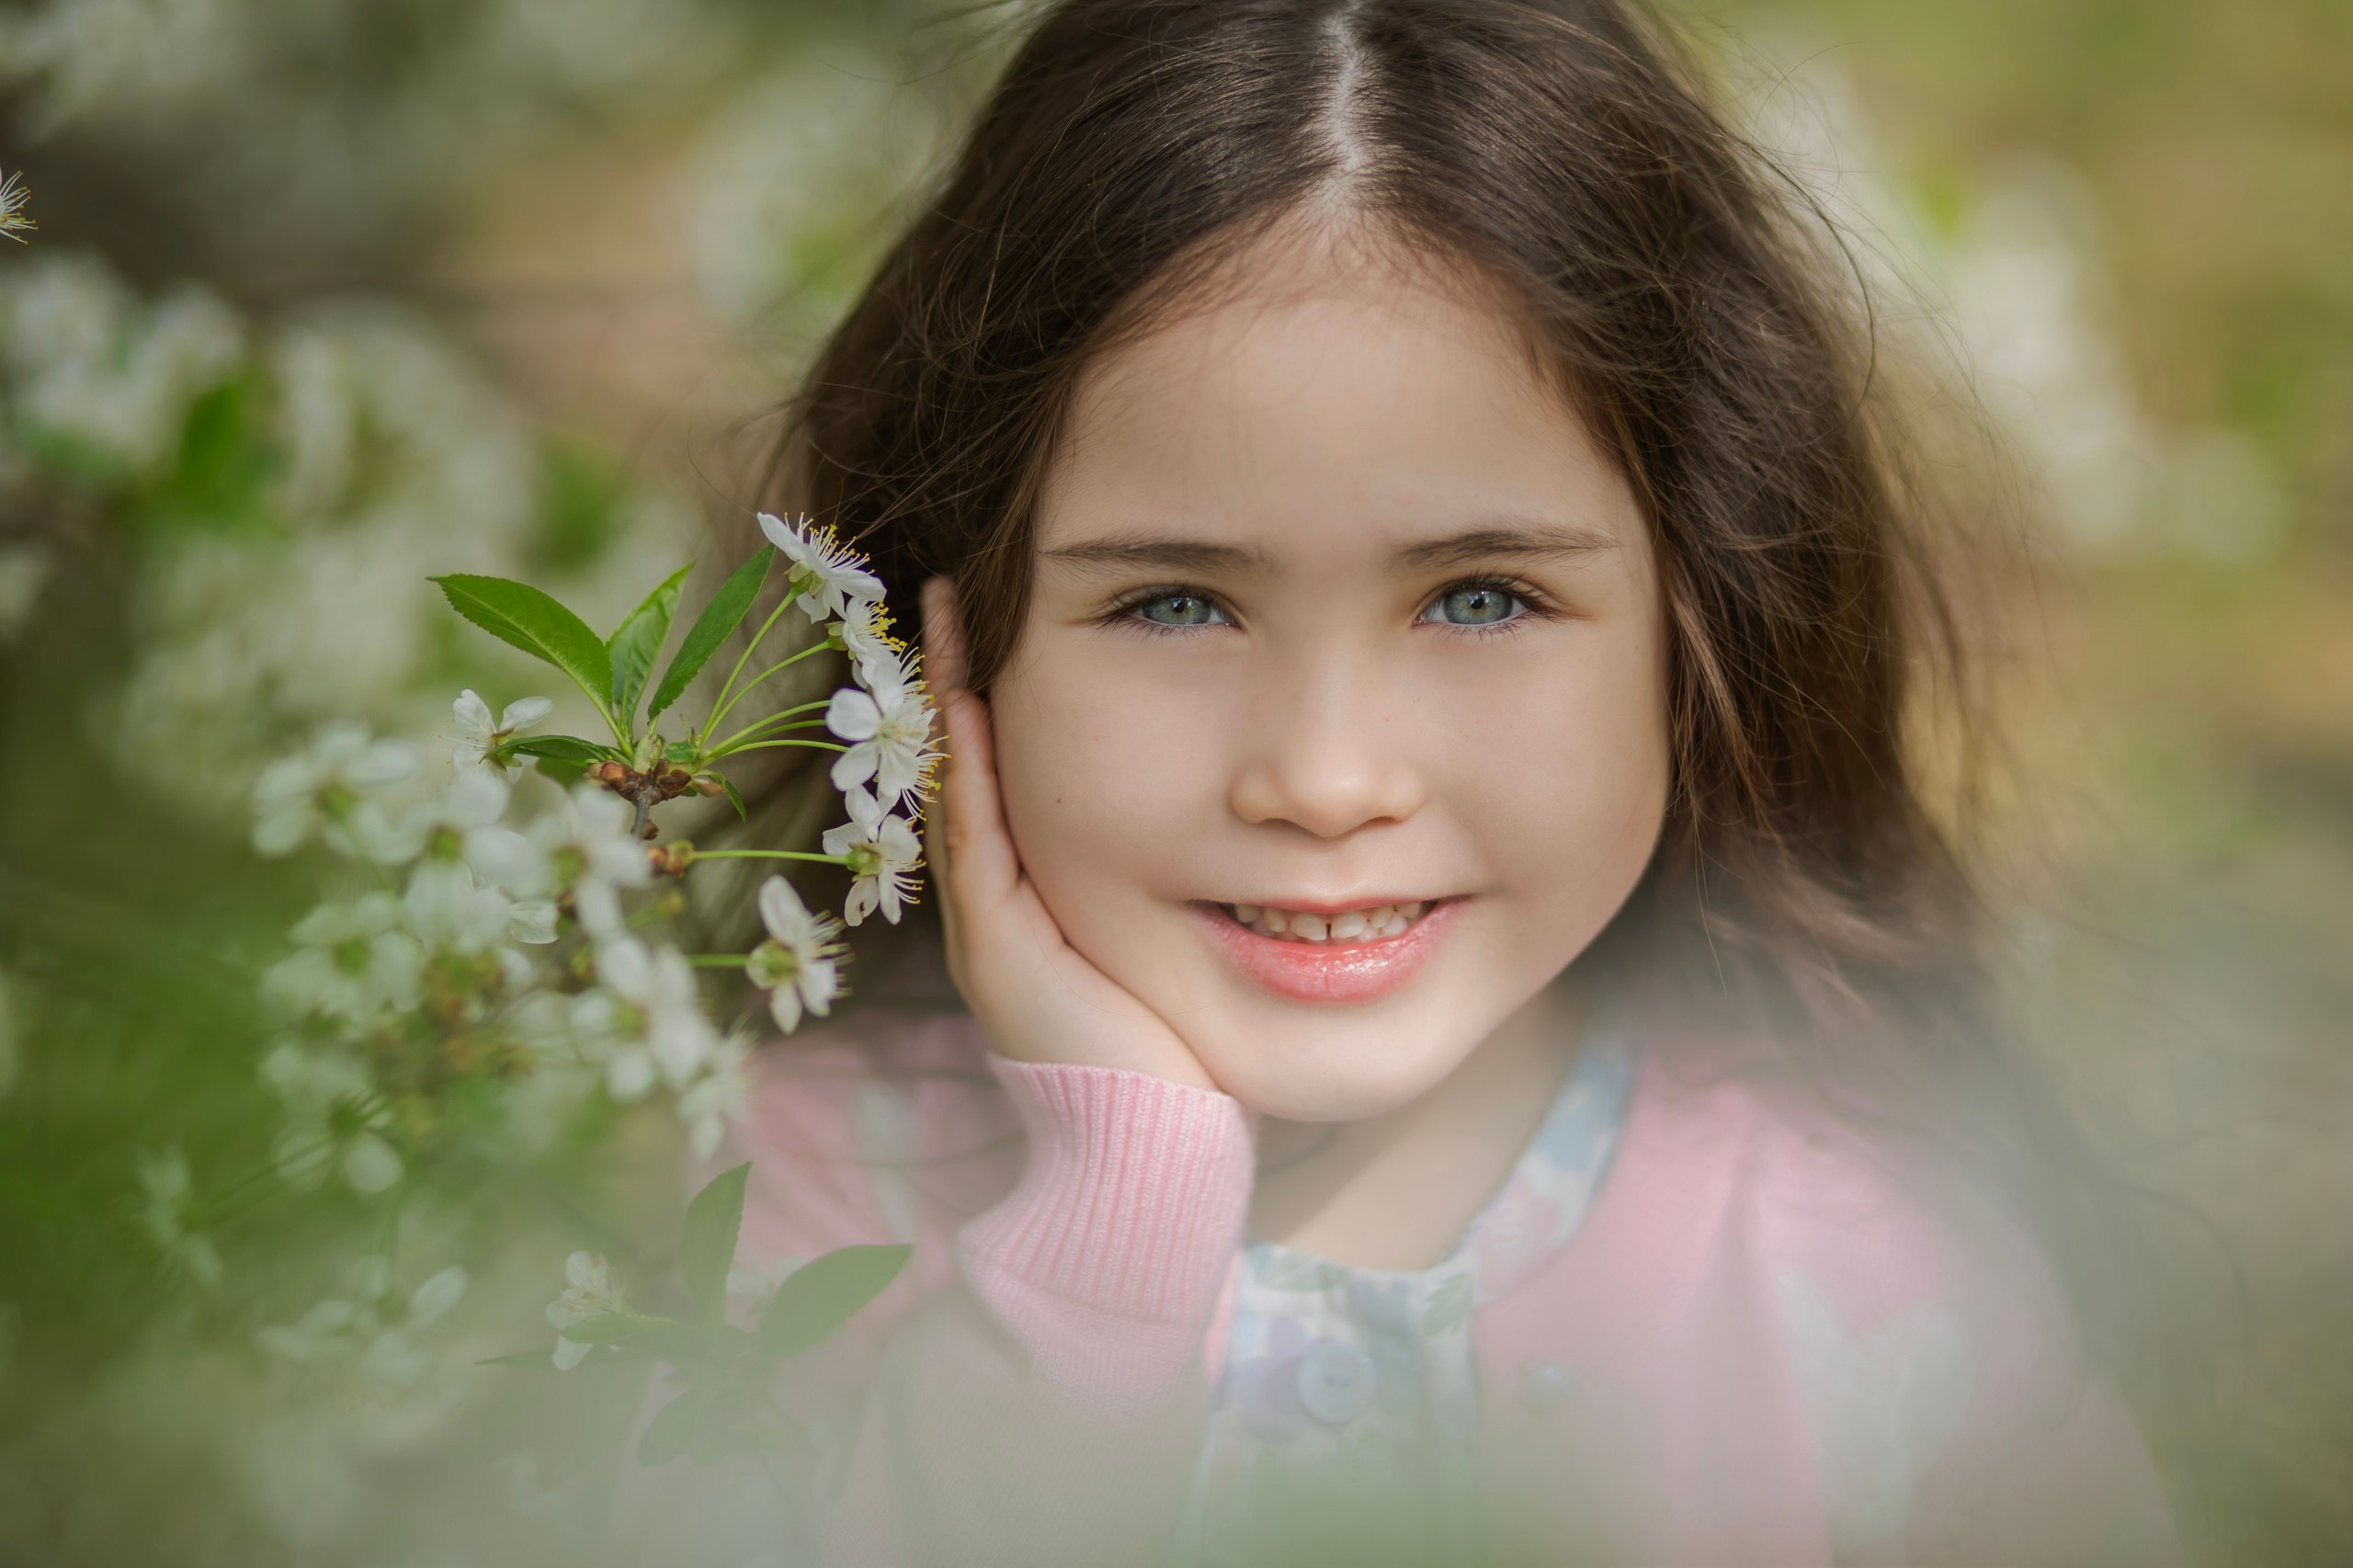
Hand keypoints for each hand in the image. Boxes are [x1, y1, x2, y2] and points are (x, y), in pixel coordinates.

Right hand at [920, 578, 1217, 1090]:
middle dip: (955, 678)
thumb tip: (1235, 823)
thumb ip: (1169, 887)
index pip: (1004, 777)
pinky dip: (968, 768)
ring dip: (948, 700)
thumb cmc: (1177, 1061)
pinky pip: (976, 838)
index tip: (994, 621)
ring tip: (947, 615)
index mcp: (1035, 903)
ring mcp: (989, 924)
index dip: (991, 698)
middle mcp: (998, 907)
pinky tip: (967, 702)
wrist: (1151, 1153)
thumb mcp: (1169, 947)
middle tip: (953, 592)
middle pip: (965, 769)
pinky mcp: (998, 946)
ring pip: (958, 790)